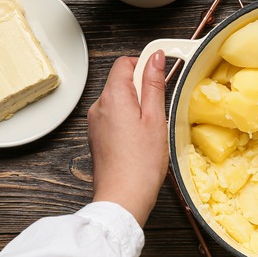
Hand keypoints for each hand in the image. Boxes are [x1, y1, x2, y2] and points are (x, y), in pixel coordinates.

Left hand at [88, 52, 168, 226]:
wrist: (122, 198)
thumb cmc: (141, 164)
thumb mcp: (156, 118)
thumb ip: (154, 84)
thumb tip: (155, 58)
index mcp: (113, 97)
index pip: (124, 63)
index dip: (144, 64)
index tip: (161, 73)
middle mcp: (99, 106)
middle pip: (121, 81)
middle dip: (142, 87)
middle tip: (160, 108)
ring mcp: (96, 122)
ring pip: (119, 100)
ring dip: (137, 105)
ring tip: (151, 127)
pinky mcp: (98, 137)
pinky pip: (114, 116)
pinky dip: (129, 119)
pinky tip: (141, 138)